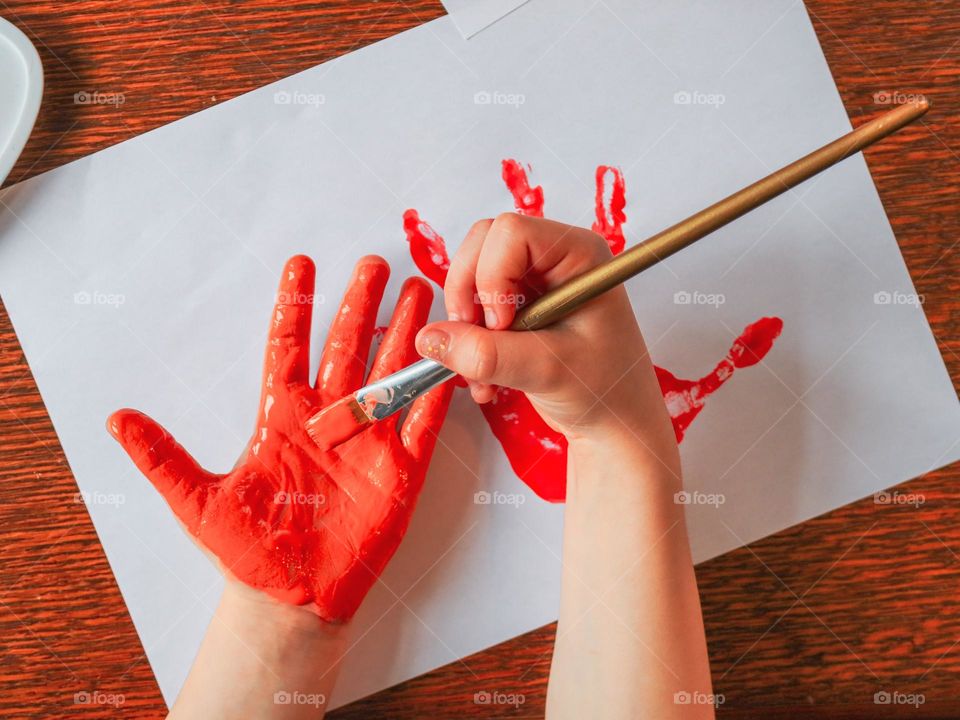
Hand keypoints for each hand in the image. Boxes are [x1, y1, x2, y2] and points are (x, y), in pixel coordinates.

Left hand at [108, 255, 451, 621]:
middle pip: (346, 348)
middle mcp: (328, 419)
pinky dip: (434, 393)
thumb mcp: (196, 501)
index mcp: (282, 417)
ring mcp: (367, 442)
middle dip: (360, 305)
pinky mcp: (401, 472)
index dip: (296, 306)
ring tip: (420, 293)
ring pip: (388, 374)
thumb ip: (163, 457)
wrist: (290, 599)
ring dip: (403, 335)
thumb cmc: (245, 551)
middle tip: (373, 263)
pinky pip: (422, 424)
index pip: (289, 347)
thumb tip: (114, 420)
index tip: (301, 264)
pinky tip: (445, 360)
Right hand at [416, 213, 674, 453]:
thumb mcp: (546, 370)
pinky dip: (467, 344)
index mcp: (579, 254)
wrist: (613, 425)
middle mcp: (554, 258)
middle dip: (468, 295)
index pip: (511, 232)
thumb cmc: (605, 389)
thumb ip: (487, 354)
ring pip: (470, 276)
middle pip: (482, 245)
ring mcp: (533, 282)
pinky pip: (471, 307)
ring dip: (464, 326)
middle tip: (478, 342)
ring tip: (483, 373)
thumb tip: (430, 339)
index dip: (492, 276)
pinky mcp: (516, 307)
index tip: (502, 326)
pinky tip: (487, 381)